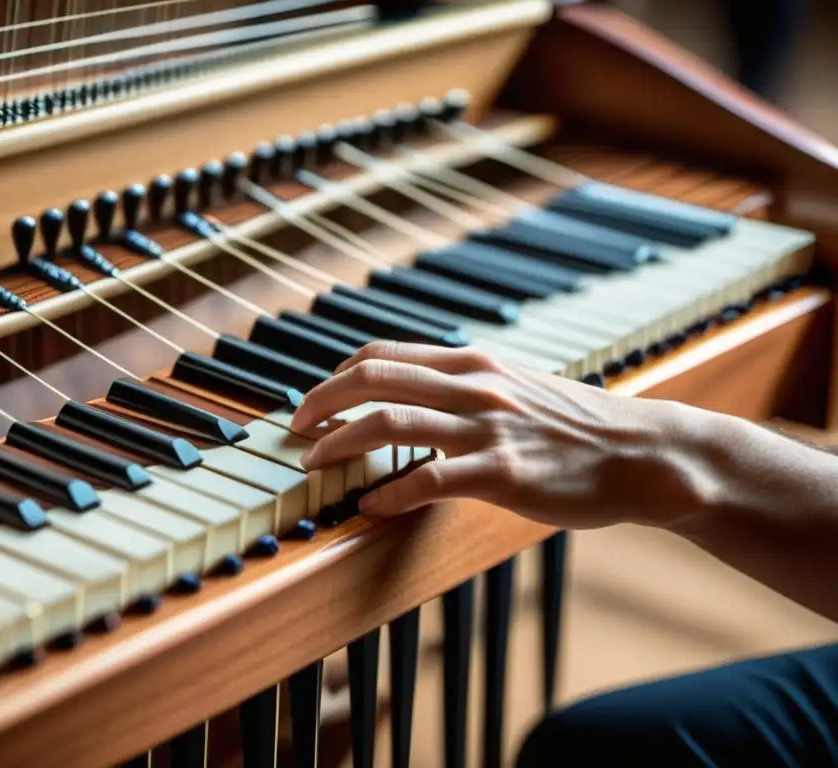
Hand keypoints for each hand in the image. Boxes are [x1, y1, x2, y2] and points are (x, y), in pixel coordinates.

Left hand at [292, 342, 715, 528]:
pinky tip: (368, 509)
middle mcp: (473, 386)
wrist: (642, 453)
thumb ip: (465, 387)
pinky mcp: (502, 473)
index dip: (336, 376)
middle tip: (295, 431)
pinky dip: (387, 494)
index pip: (384, 354)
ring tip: (313, 466)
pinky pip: (427, 480)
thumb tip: (416, 397)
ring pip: (390, 423)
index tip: (315, 402)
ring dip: (339, 445)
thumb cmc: (577, 426)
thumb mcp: (516, 387)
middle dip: (320, 403)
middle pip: (372, 379)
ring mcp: (487, 428)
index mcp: (472, 363)